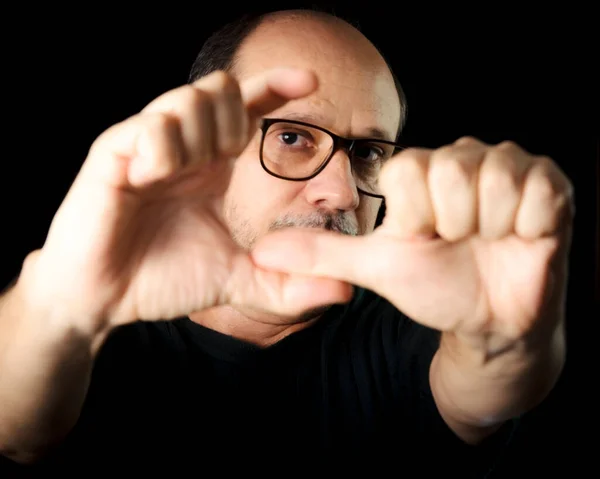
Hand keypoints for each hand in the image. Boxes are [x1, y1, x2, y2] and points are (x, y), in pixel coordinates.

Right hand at [25, 68, 351, 333]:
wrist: (104, 299)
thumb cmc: (165, 280)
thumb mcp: (237, 282)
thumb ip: (287, 285)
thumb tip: (346, 291)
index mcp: (211, 166)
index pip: (246, 108)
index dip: (276, 86)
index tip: (312, 79)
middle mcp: (182, 147)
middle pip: (220, 88)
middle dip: (236, 114)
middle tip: (226, 158)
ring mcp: (146, 147)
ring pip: (188, 99)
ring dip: (201, 132)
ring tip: (185, 172)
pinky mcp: (113, 156)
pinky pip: (147, 126)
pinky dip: (163, 148)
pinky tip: (155, 178)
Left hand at [252, 137, 574, 346]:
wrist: (489, 319)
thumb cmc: (435, 288)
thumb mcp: (377, 268)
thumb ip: (322, 254)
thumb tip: (261, 254)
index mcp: (420, 169)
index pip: (409, 169)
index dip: (416, 218)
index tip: (427, 238)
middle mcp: (464, 157)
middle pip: (450, 172)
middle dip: (451, 226)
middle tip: (459, 242)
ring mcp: (510, 165)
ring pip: (494, 181)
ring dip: (488, 230)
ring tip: (488, 241)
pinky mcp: (551, 183)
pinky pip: (538, 193)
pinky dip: (525, 230)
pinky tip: (518, 238)